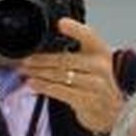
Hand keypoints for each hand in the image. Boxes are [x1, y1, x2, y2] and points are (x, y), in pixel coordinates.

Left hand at [16, 18, 125, 134]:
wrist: (111, 112)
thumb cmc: (96, 84)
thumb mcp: (91, 62)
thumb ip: (73, 52)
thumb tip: (45, 46)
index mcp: (100, 51)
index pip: (89, 35)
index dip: (75, 29)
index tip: (61, 23)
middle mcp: (100, 66)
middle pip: (65, 59)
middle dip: (41, 60)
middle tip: (25, 59)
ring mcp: (95, 84)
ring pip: (60, 75)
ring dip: (38, 73)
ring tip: (24, 71)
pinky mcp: (87, 100)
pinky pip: (61, 91)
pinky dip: (44, 86)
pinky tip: (33, 83)